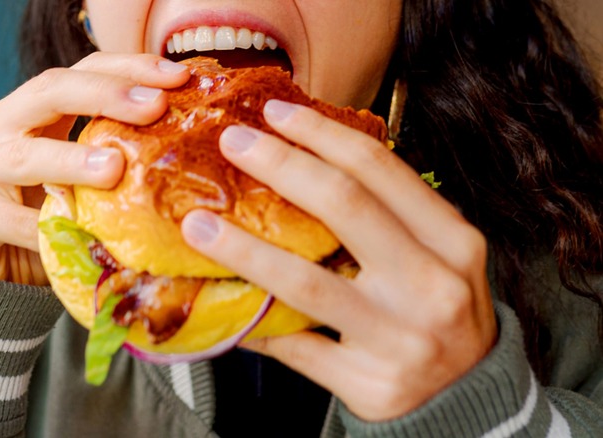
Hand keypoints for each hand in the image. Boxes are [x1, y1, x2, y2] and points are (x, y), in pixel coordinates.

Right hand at [0, 53, 189, 283]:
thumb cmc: (38, 217)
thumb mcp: (74, 178)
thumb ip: (106, 155)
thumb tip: (180, 143)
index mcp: (24, 108)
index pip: (78, 72)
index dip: (128, 68)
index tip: (177, 75)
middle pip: (48, 91)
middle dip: (105, 95)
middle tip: (154, 106)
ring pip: (25, 154)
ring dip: (72, 160)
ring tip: (114, 167)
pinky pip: (16, 222)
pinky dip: (52, 230)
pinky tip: (86, 237)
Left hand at [180, 100, 496, 420]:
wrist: (468, 394)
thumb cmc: (438, 308)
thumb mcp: (438, 255)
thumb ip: (388, 215)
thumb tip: (302, 167)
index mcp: (451, 241)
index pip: (379, 169)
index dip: (322, 134)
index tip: (276, 113)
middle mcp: (431, 284)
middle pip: (344, 206)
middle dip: (279, 165)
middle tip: (233, 143)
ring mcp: (400, 338)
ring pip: (305, 282)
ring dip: (242, 249)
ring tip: (199, 225)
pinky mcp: (369, 383)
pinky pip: (294, 347)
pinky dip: (252, 325)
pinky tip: (219, 307)